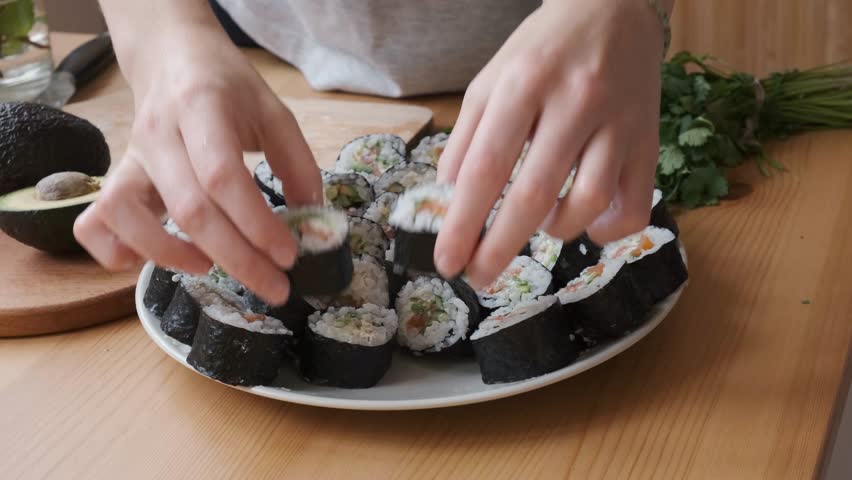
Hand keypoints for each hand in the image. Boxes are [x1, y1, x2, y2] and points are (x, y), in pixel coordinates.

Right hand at [74, 23, 322, 303]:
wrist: (171, 55)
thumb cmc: (227, 86)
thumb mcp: (274, 110)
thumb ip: (298, 162)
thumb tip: (311, 219)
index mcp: (202, 108)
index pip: (223, 177)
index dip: (256, 224)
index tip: (288, 255)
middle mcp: (159, 134)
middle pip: (189, 208)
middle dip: (236, 259)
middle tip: (274, 287)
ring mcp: (130, 156)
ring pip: (127, 216)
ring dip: (170, 255)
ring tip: (210, 268)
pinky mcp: (114, 176)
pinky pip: (95, 222)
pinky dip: (119, 252)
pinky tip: (159, 259)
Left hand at [435, 0, 664, 288]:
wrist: (612, 9)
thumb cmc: (542, 50)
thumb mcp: (490, 80)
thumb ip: (466, 136)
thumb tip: (452, 195)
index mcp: (523, 84)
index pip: (486, 168)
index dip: (463, 224)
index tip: (448, 263)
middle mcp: (574, 101)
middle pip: (533, 195)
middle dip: (499, 249)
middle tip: (479, 279)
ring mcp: (617, 121)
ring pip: (588, 202)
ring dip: (555, 231)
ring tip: (540, 225)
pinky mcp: (649, 138)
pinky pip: (635, 204)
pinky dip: (608, 230)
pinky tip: (587, 224)